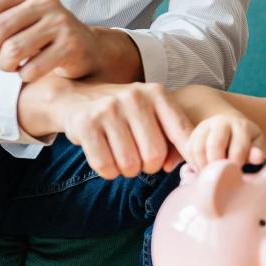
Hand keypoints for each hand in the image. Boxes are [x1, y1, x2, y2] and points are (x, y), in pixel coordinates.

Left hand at [0, 0, 103, 81]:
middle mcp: (47, 1)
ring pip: (13, 49)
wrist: (86, 48)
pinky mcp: (71, 45)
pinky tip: (28, 73)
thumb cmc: (43, 35)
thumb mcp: (14, 22)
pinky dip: (24, 76)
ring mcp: (61, 22)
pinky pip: (33, 67)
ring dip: (4, 65)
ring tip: (9, 67)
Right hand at [19, 79, 191, 178]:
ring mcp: (109, 109)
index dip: (188, 155)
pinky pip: (105, 166)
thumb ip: (171, 138)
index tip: (190, 168)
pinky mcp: (86, 124)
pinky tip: (107, 159)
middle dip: (149, 166)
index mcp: (157, 93)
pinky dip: (109, 172)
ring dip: (127, 171)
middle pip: (154, 154)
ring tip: (122, 157)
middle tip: (140, 160)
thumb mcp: (151, 114)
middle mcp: (135, 97)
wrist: (75, 97)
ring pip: (130, 164)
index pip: (182, 132)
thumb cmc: (123, 113)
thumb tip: (173, 166)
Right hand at [183, 115, 264, 171]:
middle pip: (214, 145)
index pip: (237, 149)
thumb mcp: (255, 145)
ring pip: (198, 148)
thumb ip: (255, 152)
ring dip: (204, 166)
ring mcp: (204, 126)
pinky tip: (203, 169)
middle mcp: (221, 122)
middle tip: (221, 177)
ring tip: (211, 175)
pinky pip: (189, 150)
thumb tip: (258, 157)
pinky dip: (194, 163)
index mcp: (240, 125)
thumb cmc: (245, 141)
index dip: (236, 166)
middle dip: (217, 165)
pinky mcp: (193, 133)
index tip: (236, 175)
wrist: (230, 127)